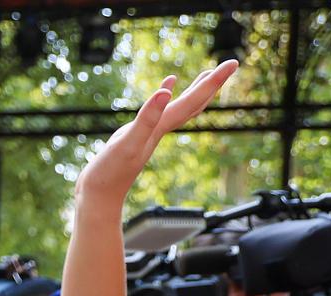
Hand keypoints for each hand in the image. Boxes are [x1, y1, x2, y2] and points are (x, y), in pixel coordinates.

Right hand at [75, 63, 236, 206]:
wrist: (98, 196)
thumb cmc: (109, 174)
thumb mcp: (127, 143)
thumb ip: (146, 119)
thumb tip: (165, 92)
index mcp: (162, 128)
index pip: (193, 101)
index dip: (213, 82)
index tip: (233, 64)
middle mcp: (161, 129)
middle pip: (194, 104)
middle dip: (212, 85)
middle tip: (231, 65)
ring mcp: (150, 133)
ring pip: (181, 108)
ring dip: (195, 92)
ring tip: (207, 75)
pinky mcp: (138, 135)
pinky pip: (159, 112)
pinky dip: (165, 97)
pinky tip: (166, 87)